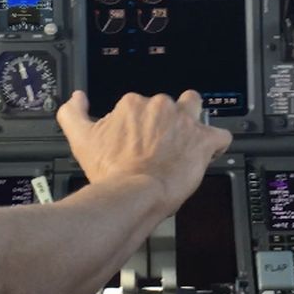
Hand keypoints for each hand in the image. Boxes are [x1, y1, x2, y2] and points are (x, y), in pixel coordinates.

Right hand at [56, 90, 232, 212]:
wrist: (134, 194)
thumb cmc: (112, 172)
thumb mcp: (81, 139)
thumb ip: (73, 114)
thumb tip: (76, 99)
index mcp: (134, 104)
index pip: (142, 105)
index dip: (142, 123)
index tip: (139, 140)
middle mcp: (160, 107)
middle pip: (168, 106)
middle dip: (166, 122)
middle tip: (160, 146)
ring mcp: (184, 122)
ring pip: (195, 109)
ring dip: (193, 122)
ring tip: (187, 141)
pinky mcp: (203, 140)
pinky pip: (220, 135)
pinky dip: (217, 144)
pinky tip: (208, 154)